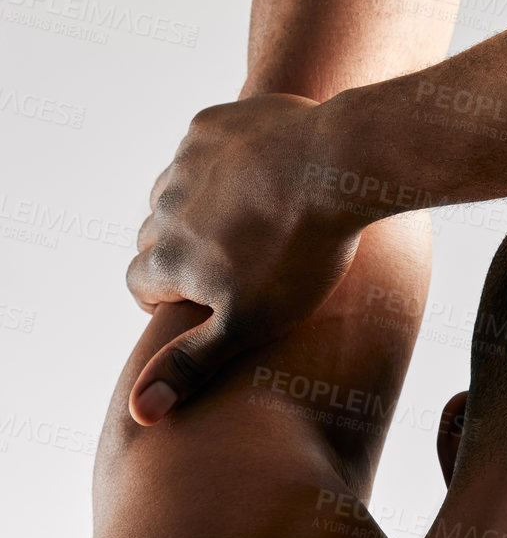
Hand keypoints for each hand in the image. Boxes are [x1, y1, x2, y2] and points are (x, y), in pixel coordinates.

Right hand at [126, 94, 360, 422]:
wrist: (334, 167)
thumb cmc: (300, 256)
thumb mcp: (248, 324)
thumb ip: (192, 364)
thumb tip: (140, 413)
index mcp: (166, 256)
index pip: (140, 284)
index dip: (163, 299)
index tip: (191, 305)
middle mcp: (162, 206)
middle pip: (154, 237)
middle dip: (180, 253)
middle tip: (224, 266)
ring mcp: (185, 160)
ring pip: (175, 192)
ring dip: (197, 208)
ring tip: (244, 223)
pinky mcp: (211, 124)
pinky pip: (201, 150)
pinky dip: (220, 166)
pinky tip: (259, 178)